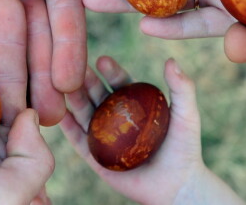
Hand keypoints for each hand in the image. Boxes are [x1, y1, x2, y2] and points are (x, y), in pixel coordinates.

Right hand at [60, 56, 243, 204]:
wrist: (177, 186)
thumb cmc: (184, 149)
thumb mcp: (186, 115)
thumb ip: (182, 88)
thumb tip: (170, 60)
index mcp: (134, 103)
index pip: (120, 83)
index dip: (111, 71)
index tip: (102, 60)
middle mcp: (116, 117)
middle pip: (98, 95)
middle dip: (86, 81)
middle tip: (75, 68)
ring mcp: (103, 136)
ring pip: (84, 114)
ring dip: (74, 99)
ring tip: (63, 86)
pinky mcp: (94, 156)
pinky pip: (78, 139)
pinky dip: (67, 126)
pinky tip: (59, 113)